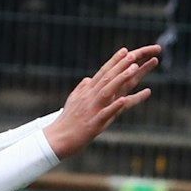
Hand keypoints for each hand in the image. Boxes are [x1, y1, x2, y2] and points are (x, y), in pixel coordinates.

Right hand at [42, 45, 159, 157]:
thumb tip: (87, 79)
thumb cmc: (67, 121)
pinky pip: (105, 114)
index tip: (126, 50)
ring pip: (107, 91)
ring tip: (134, 68)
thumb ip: (82, 89)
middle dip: (121, 65)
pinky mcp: (93, 124)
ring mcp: (92, 110)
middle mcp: (90, 97)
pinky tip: (123, 100)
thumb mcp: (73, 101)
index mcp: (87, 92)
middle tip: (134, 54)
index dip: (114, 61)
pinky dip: (114, 106)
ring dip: (121, 79)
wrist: (57, 139)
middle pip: (107, 78)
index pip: (102, 73)